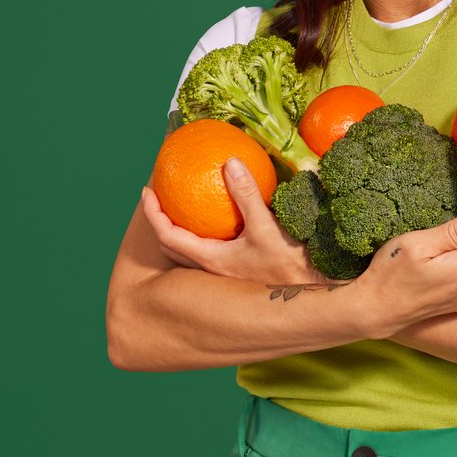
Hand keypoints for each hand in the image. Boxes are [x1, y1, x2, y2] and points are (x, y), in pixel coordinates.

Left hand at [141, 159, 322, 283]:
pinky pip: (209, 251)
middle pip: (171, 247)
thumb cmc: (288, 264)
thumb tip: (230, 162)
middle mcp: (210, 270)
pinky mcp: (236, 272)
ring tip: (182, 207)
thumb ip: (247, 194)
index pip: (167, 236)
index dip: (153, 214)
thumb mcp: (266, 226)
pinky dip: (203, 234)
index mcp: (210, 259)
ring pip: (188, 253)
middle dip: (160, 222)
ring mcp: (222, 274)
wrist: (309, 294)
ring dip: (179, 230)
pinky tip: (220, 219)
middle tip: (160, 197)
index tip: (147, 191)